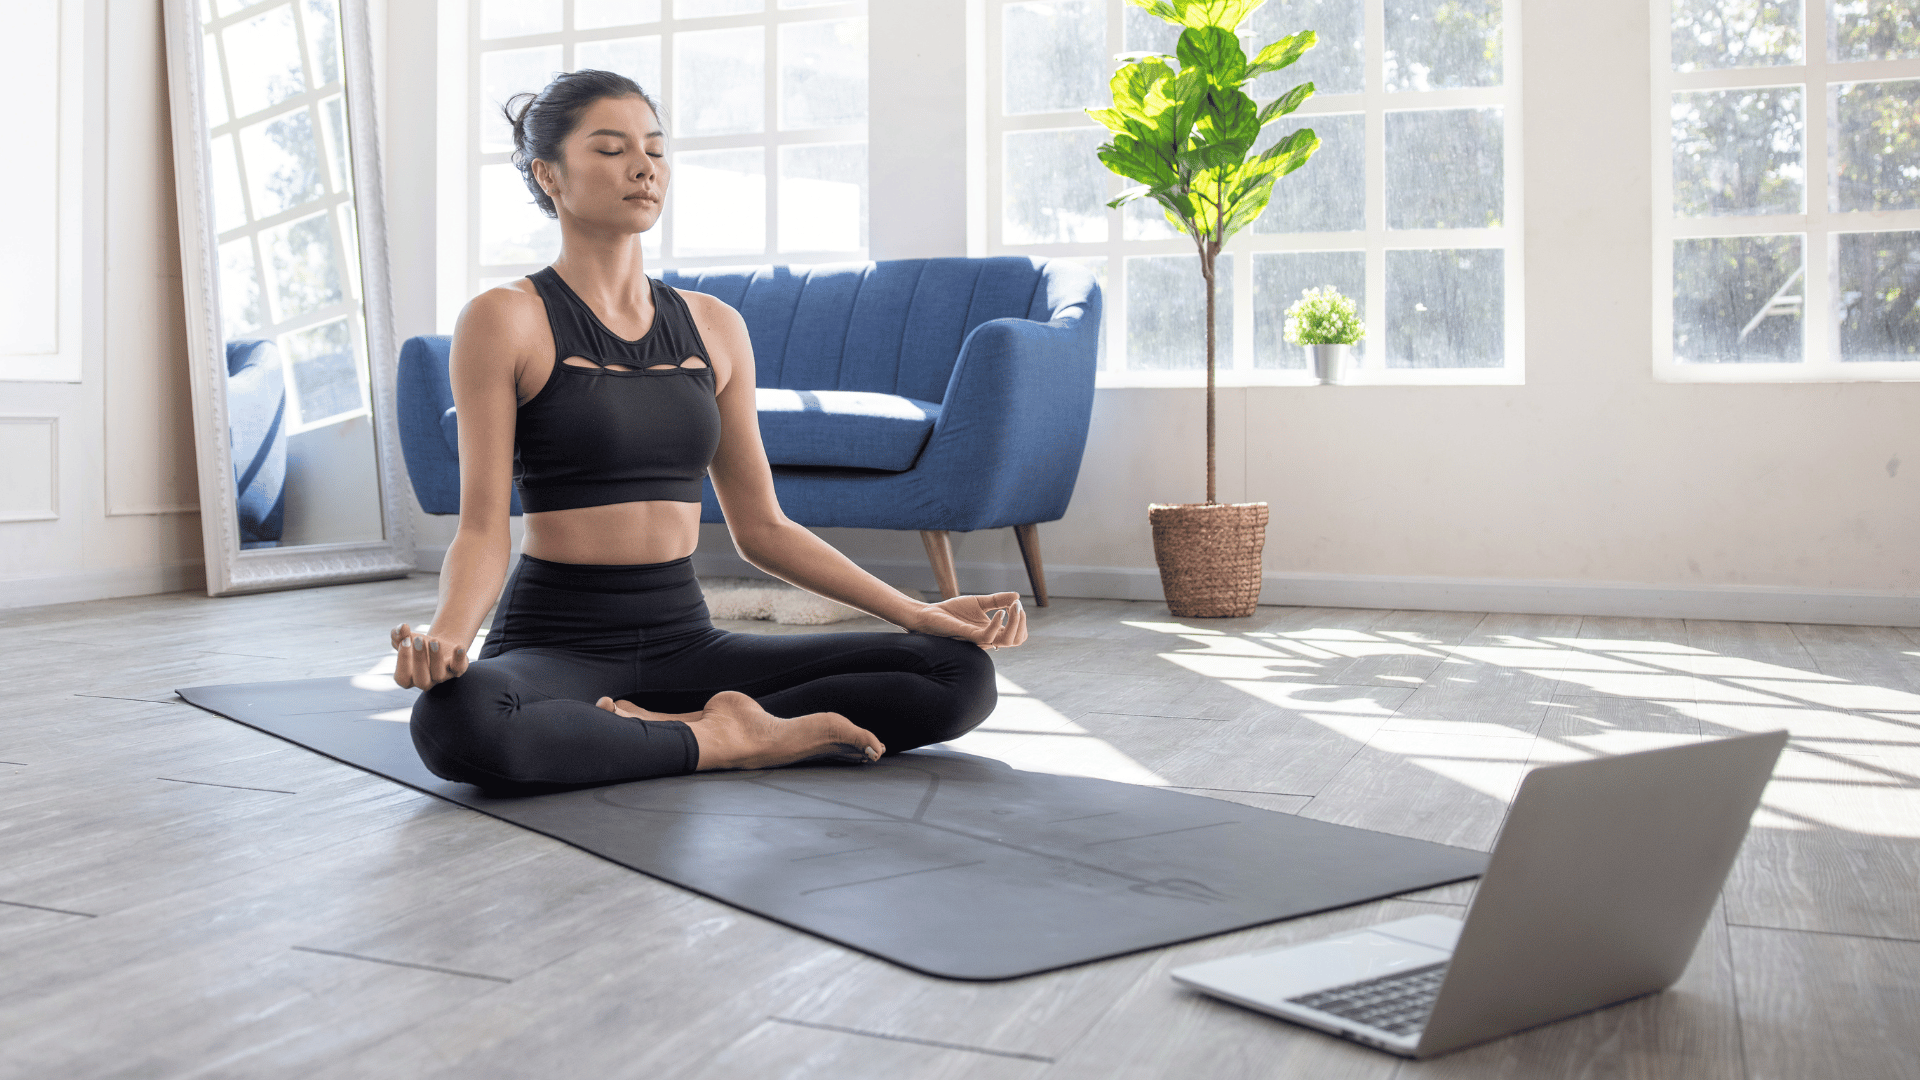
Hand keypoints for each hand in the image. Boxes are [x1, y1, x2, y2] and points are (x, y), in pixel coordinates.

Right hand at [390, 623, 470, 690]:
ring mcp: (442, 677)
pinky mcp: (457, 669)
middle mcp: (426, 681)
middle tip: (418, 640)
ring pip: (439, 675)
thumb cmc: (418, 645)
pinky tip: (458, 647)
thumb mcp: (406, 638)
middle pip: (421, 680)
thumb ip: (398, 634)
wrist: (440, 644)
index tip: (405, 641)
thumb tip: (401, 628)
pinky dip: (459, 658)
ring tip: (434, 640)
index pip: (403, 679)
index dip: (402, 661)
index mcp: (410, 678)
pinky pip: (459, 668)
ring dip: (436, 657)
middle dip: (419, 660)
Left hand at [906, 592, 1027, 650]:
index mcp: (992, 631)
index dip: (1022, 621)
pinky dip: (998, 623)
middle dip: (1022, 622)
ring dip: (1015, 623)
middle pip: (1017, 640)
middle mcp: (988, 638)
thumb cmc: (953, 611)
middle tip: (1018, 606)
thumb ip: (998, 600)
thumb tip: (1017, 596)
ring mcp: (979, 638)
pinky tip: (1000, 611)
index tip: (1017, 604)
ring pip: (1007, 641)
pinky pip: (989, 636)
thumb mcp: (980, 602)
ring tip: (1012, 607)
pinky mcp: (969, 635)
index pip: (1017, 635)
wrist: (931, 613)